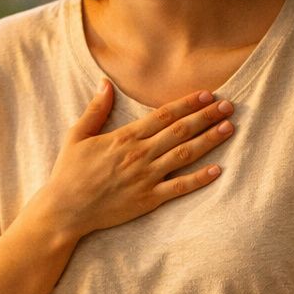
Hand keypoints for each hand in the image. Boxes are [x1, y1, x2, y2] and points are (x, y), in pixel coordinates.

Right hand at [35, 83, 234, 238]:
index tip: (206, 94)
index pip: (163, 115)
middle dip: (206, 116)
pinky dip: (200, 179)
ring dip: (209, 140)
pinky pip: (179, 187)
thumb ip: (95, 110)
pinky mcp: (148, 200)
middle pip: (180, 131)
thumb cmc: (69, 173)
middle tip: (228, 105)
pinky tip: (218, 169)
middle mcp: (139, 154)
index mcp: (124, 137)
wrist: (65, 210)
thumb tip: (105, 83)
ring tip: (229, 128)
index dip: (187, 103)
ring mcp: (146, 178)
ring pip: (185, 155)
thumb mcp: (77, 135)